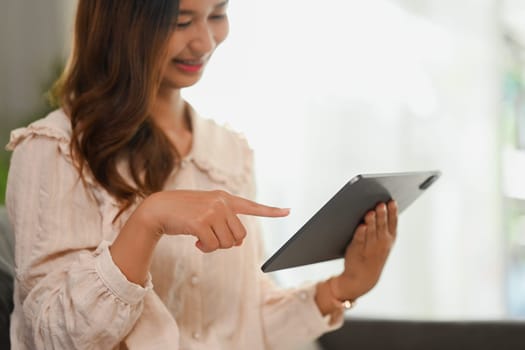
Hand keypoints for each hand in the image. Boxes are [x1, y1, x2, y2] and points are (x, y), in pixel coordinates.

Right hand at [139, 190, 288, 252]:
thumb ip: (224, 222)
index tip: (288, 211)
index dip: (271, 211)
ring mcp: (212, 211)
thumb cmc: (183, 213)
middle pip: (240, 235)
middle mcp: (222, 202)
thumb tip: (239, 242)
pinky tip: (195, 241)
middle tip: (210, 238)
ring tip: (201, 238)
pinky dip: (205, 248)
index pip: (252, 206)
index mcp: (225, 198)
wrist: (159, 209)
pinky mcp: (201, 222)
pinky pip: (213, 245)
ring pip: (228, 242)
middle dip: (226, 242)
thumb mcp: (206, 212)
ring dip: (214, 246)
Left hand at [332, 201, 397, 300]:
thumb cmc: (372, 255)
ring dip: (371, 222)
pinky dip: (361, 233)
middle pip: (381, 225)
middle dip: (381, 214)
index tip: (391, 201)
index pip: (393, 223)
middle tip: (380, 204)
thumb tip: (381, 206)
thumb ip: (383, 227)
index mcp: (389, 239)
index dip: (393, 212)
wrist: (363, 278)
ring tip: (370, 212)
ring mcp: (369, 247)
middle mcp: (381, 243)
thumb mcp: (383, 243)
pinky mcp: (357, 249)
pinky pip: (359, 240)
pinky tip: (361, 226)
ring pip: (371, 231)